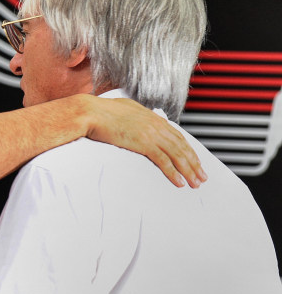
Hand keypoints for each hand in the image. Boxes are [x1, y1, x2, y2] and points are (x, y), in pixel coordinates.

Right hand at [82, 95, 206, 187]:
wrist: (91, 112)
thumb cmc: (100, 112)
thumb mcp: (124, 110)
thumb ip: (135, 117)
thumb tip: (136, 119)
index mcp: (152, 117)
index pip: (177, 135)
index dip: (187, 149)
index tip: (194, 160)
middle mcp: (156, 124)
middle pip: (181, 146)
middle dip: (194, 163)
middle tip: (201, 176)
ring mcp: (151, 134)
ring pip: (177, 155)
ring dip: (188, 170)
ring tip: (195, 183)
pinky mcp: (144, 143)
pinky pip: (164, 161)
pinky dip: (173, 172)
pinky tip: (179, 182)